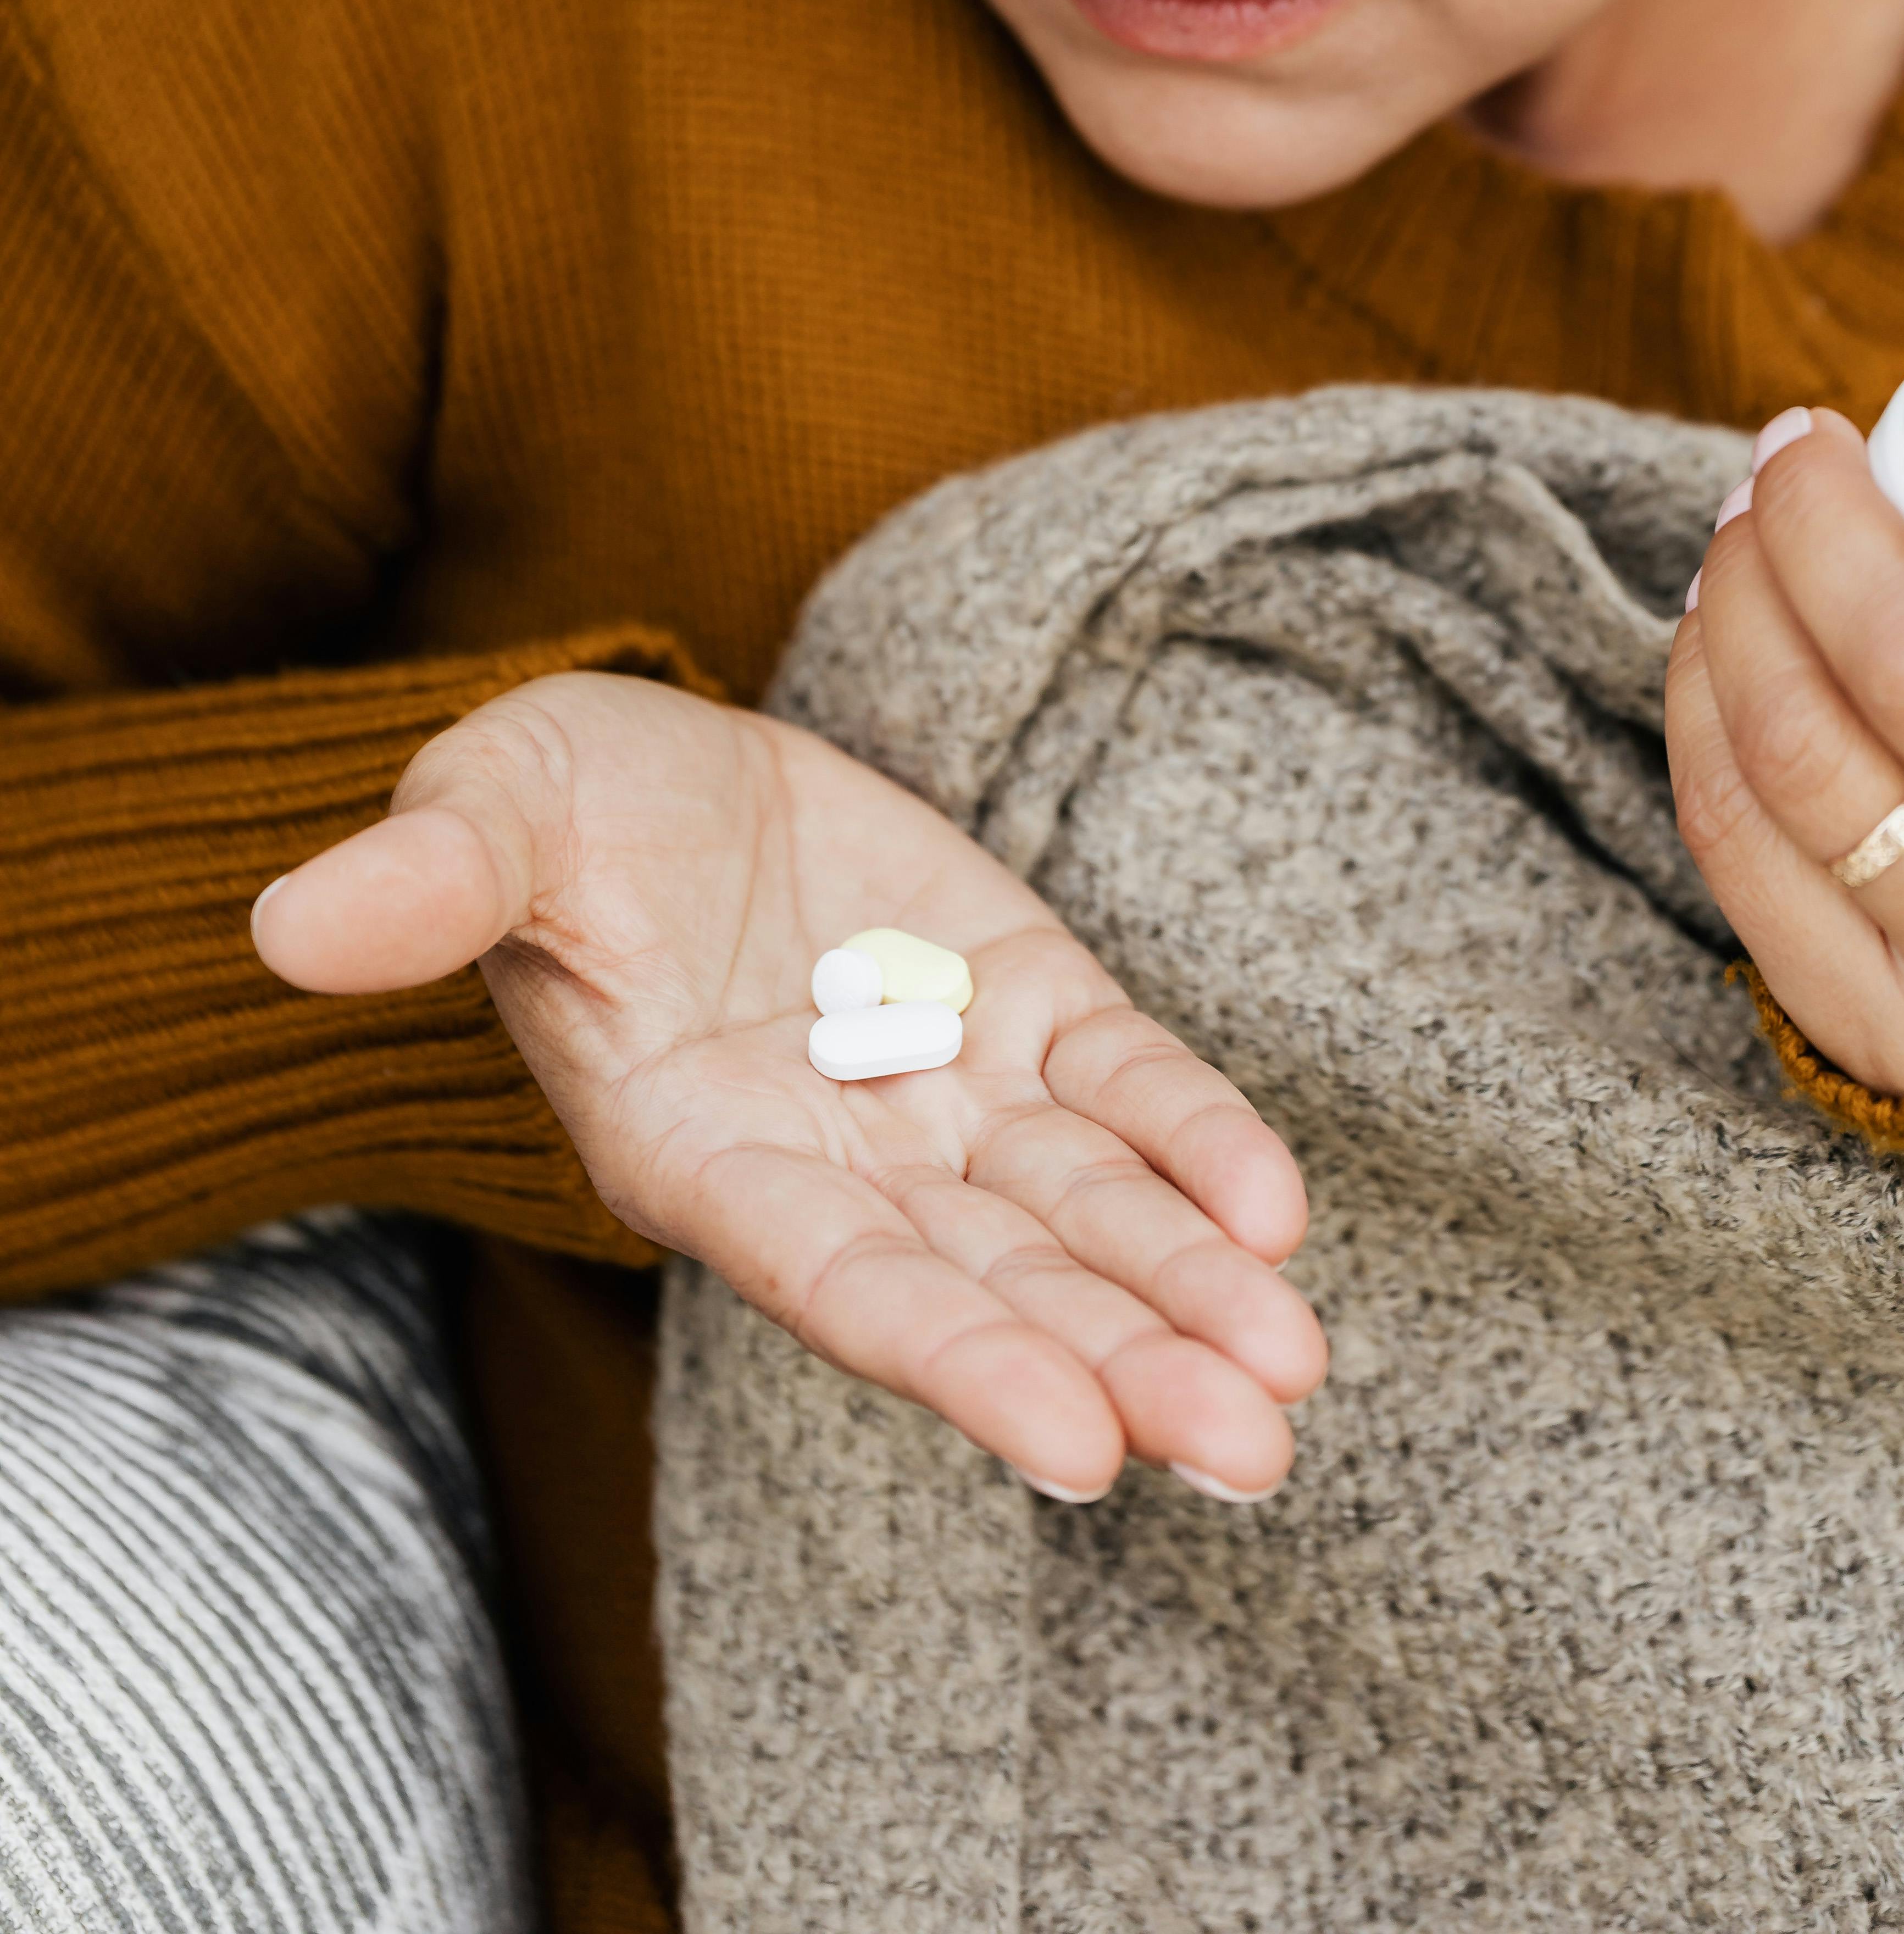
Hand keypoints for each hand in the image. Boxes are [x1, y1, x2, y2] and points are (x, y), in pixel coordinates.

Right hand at [253, 675, 1325, 1499]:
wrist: (650, 769)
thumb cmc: (548, 815)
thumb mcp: (487, 816)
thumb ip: (429, 885)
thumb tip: (293, 926)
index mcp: (701, 1152)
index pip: (843, 1284)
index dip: (958, 1361)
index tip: (1081, 1451)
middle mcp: (835, 1155)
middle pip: (993, 1284)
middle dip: (1123, 1366)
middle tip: (1255, 1451)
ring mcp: (937, 1085)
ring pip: (1080, 1213)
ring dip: (1187, 1289)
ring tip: (1293, 1374)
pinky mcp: (1016, 997)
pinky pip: (1119, 1086)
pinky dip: (1196, 1140)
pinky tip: (1276, 1208)